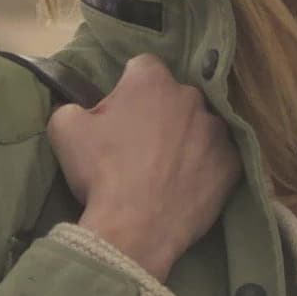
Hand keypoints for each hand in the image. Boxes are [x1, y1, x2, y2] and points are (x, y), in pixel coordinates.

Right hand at [46, 53, 241, 280]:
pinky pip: (217, 158)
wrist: (136, 228)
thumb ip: (72, 106)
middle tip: (137, 145)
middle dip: (158, 112)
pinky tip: (184, 186)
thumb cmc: (100, 172)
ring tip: (163, 170)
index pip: (141, 67)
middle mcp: (190, 97)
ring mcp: (216, 131)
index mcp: (151, 81)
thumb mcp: (64, 129)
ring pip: (198, 126)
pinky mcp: (232, 164)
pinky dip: (204, 167)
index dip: (127, 88)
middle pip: (172, 96)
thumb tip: (79, 108)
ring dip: (184, 138)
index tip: (118, 112)